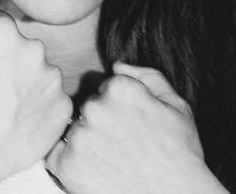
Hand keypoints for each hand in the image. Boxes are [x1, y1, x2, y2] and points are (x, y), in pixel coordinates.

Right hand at [0, 12, 71, 193]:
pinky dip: (39, 107)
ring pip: (39, 72)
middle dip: (9, 59)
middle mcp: (34, 49)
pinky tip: (19, 120)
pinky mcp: (62, 104)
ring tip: (5, 107)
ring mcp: (52, 77)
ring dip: (26, 83)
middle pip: (22, 46)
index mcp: (3, 33)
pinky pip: (52, 99)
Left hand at [46, 62, 226, 193]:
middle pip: (89, 108)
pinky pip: (56, 153)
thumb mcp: (176, 105)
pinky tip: (91, 170)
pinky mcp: (66, 164)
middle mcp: (95, 106)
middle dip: (101, 123)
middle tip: (122, 147)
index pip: (106, 89)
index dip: (119, 109)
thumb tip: (117, 65)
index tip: (131, 127)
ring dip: (86, 141)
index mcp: (120, 87)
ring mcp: (79, 135)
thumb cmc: (180, 155)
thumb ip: (148, 76)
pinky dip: (68, 161)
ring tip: (111, 162)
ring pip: (74, 129)